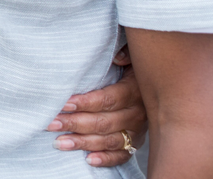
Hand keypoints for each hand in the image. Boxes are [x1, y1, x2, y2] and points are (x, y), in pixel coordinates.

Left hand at [48, 46, 146, 166]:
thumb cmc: (134, 67)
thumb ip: (126, 54)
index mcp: (134, 91)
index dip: (85, 103)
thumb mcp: (133, 55)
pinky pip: (121, 156)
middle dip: (75, 123)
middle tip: (51, 123)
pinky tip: (89, 159)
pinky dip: (105, 159)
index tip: (64, 103)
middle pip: (103, 122)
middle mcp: (137, 114)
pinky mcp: (135, 144)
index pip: (107, 100)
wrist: (161, 88)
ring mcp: (136, 132)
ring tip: (59, 142)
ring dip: (83, 143)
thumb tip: (117, 58)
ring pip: (108, 141)